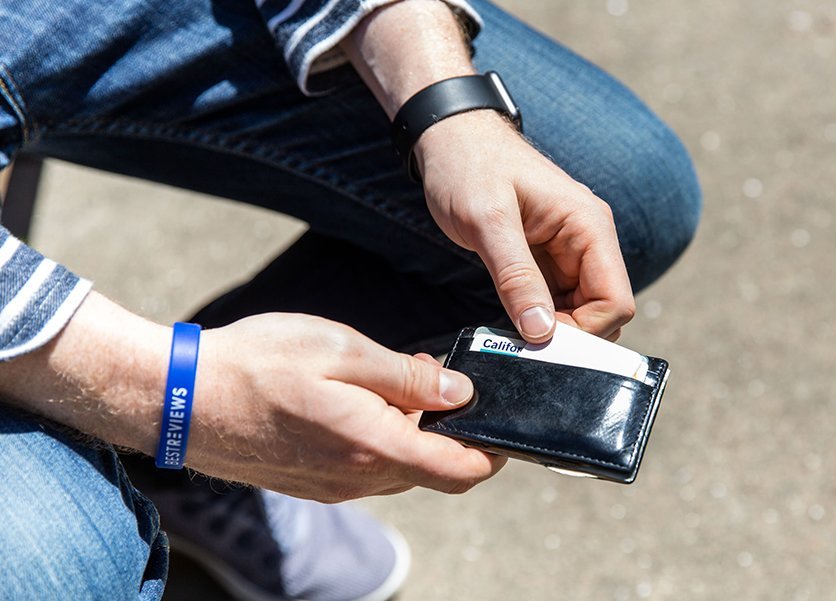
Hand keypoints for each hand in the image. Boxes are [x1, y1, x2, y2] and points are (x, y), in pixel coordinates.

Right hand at [189, 313, 505, 501]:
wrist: (179, 398)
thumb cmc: (256, 364)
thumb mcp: (341, 350)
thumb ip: (408, 376)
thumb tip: (459, 392)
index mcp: (374, 445)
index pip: (461, 470)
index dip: (494, 450)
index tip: (502, 422)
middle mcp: (359, 479)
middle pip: (436, 473)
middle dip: (454, 436)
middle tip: (443, 384)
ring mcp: (336, 488)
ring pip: (402, 471)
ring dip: (416, 436)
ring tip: (398, 384)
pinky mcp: (316, 484)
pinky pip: (370, 471)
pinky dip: (384, 442)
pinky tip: (363, 402)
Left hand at [415, 111, 635, 342]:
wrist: (450, 138)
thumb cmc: (468, 167)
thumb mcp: (487, 221)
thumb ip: (516, 275)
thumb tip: (541, 331)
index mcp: (589, 226)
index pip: (615, 300)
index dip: (585, 331)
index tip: (540, 341)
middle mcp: (590, 241)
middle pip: (604, 312)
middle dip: (570, 335)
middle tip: (523, 343)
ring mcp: (571, 252)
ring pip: (581, 312)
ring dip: (553, 330)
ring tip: (513, 333)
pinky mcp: (549, 261)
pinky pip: (558, 303)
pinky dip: (540, 319)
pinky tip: (511, 321)